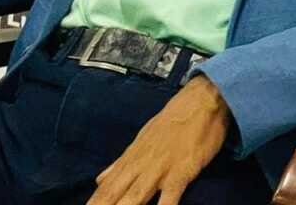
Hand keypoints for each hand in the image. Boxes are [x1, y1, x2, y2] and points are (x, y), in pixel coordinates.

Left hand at [87, 75, 232, 204]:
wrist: (201, 101)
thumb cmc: (173, 120)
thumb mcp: (143, 138)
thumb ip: (121, 162)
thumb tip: (100, 178)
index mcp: (131, 158)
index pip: (106, 186)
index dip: (94, 201)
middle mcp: (141, 165)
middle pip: (114, 194)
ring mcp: (160, 170)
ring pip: (135, 197)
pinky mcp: (181, 172)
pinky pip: (170, 198)